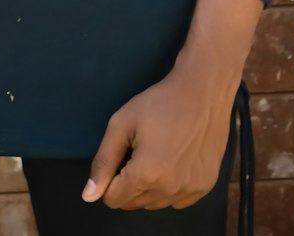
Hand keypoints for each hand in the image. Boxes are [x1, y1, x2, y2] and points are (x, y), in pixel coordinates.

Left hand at [82, 62, 235, 210]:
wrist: (203, 90)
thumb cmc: (159, 103)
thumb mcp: (121, 124)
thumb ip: (103, 162)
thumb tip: (88, 196)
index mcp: (146, 174)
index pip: (113, 199)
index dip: (111, 177)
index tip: (123, 153)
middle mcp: (169, 189)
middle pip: (133, 203)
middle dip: (129, 181)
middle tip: (141, 149)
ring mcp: (189, 190)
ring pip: (154, 203)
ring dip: (150, 185)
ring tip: (159, 151)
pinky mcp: (204, 186)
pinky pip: (175, 200)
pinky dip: (170, 185)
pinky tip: (176, 158)